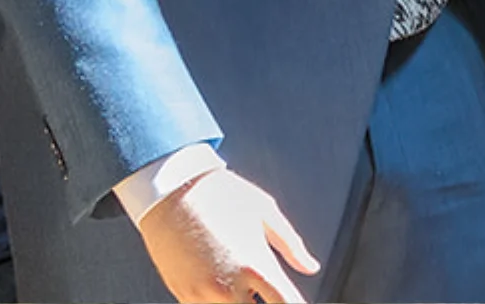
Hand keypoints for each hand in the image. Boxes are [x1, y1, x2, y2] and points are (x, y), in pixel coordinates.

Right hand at [137, 168, 318, 303]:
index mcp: (255, 264)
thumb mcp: (264, 210)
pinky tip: (223, 287)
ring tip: (245, 287)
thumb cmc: (222, 195)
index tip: (296, 302)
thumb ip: (291, 244)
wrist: (172, 191)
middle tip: (269, 294)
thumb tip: (311, 267)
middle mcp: (229, 286)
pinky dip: (219, 303)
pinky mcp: (185, 297)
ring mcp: (204, 295)